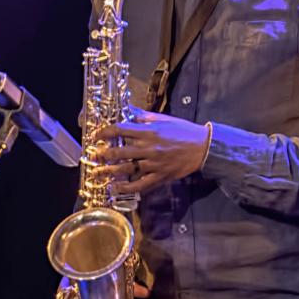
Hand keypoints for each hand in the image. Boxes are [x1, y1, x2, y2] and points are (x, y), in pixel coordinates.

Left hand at [90, 110, 210, 194]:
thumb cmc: (184, 131)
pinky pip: (140, 184)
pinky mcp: (160, 176)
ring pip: (126, 169)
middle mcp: (149, 147)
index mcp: (150, 131)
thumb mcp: (165, 119)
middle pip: (119, 151)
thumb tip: (128, 111)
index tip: (97, 135)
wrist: (203, 147)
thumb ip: (145, 117)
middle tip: (94, 155)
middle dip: (103, 154)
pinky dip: (126, 187)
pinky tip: (116, 187)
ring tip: (98, 172)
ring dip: (109, 171)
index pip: (121, 130)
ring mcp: (154, 163)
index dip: (105, 132)